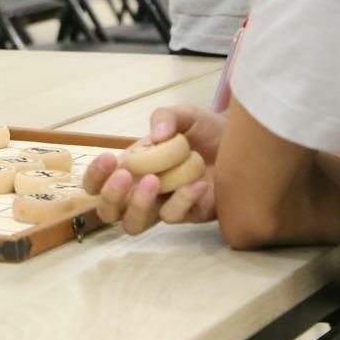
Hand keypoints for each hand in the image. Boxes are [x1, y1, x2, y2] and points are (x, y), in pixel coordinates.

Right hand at [82, 104, 224, 235]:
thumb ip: (166, 116)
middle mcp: (141, 190)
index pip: (98, 182)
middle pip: (108, 211)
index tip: (108, 159)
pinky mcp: (188, 215)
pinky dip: (182, 200)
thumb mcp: (184, 114)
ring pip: (134, 224)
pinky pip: (174, 217)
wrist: (244, 142)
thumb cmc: (206, 130)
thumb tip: (155, 135)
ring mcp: (163, 205)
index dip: (95, 175)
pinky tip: (196, 183)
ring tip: (155, 181)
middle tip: (125, 176)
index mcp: (131, 167)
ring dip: (138, 205)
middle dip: (110, 196)